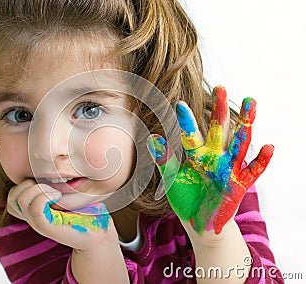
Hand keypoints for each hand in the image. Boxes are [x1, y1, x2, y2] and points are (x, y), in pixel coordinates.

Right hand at [7, 179, 115, 249]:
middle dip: (27, 184)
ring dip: (37, 189)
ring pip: (20, 201)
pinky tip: (59, 196)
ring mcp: (39, 224)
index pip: (13, 195)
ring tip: (55, 191)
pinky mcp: (48, 228)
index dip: (24, 183)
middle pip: (12, 198)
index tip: (45, 181)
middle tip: (49, 186)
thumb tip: (48, 160)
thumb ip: (55, 182)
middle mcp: (33, 218)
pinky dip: (45, 196)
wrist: (98, 233)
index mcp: (33, 210)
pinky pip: (35, 208)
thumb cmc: (84, 211)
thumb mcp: (66, 193)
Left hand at [147, 86, 273, 234]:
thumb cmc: (185, 197)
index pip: (191, 134)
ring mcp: (228, 168)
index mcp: (196, 154)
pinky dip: (261, 160)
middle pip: (218, 130)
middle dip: (219, 110)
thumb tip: (152, 137)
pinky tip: (268, 146)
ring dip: (245, 124)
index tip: (179, 104)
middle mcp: (214, 156)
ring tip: (251, 102)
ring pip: (239, 143)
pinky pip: (253, 170)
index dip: (186, 121)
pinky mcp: (240, 184)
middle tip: (220, 88)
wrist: (199, 222)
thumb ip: (163, 160)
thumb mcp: (171, 179)